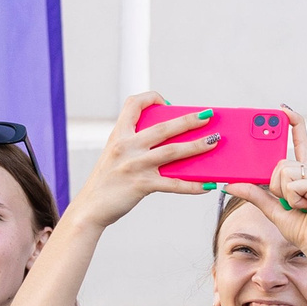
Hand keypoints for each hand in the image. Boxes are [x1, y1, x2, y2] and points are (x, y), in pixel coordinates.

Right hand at [73, 94, 222, 225]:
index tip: (167, 104)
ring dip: (197, 146)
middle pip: (162, 127)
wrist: (91, 206)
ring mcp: (134, 165)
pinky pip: (174, 184)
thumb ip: (136, 144)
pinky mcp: (141, 184)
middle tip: (208, 116)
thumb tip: (172, 141)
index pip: (133, 104)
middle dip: (188, 120)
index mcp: (118, 134)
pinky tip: (207, 185)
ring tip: (215, 141)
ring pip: (172, 151)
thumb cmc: (108, 179)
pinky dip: (193, 185)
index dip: (151, 98)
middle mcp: (125, 146)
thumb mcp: (116, 154)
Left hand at [224, 109, 306, 265]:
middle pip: (280, 162)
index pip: (300, 143)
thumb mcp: (272, 209)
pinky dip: (294, 198)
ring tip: (301, 205)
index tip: (284, 110)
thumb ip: (254, 194)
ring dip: (285, 193)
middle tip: (292, 202)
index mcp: (304, 174)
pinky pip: (293, 182)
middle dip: (276, 184)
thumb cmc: (302, 229)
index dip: (294, 125)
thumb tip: (230, 185)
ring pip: (284, 171)